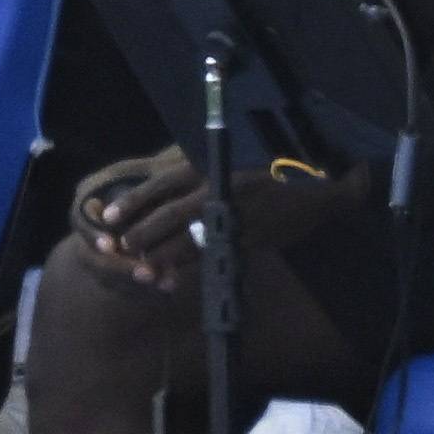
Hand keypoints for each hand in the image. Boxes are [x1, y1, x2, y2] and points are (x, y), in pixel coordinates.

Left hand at [78, 146, 365, 292]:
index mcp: (215, 164)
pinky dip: (190, 266)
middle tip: (118, 251)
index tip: (109, 217)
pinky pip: (213, 254)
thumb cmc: (277, 164)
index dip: (133, 202)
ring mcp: (237, 215)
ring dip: (160, 257)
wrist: (324, 183)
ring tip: (140, 269)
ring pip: (188, 240)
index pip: (162, 185)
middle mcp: (222, 188)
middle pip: (169, 216)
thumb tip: (165, 191)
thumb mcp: (237, 158)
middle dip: (140, 236)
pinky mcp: (252, 238)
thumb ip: (205, 171)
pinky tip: (174, 275)